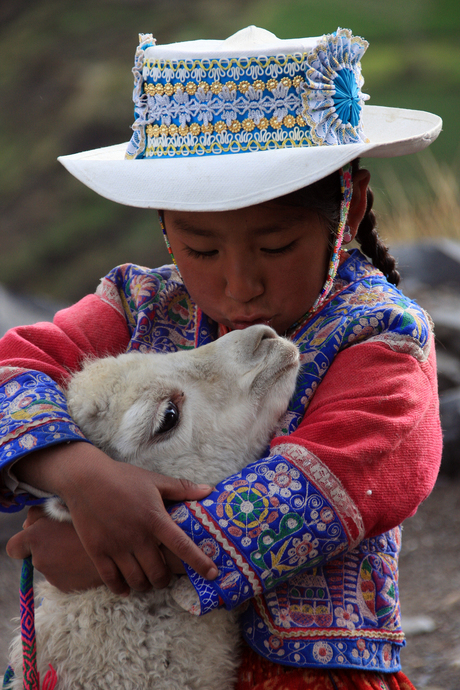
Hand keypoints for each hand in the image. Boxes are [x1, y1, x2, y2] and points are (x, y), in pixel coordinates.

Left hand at [7, 506, 103, 591]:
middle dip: (47, 546)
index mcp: (36, 537)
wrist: (117, 553)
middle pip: (35, 553)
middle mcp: (39, 559)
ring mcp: (52, 576)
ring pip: (50, 564)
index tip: (37, 537)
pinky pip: (63, 575)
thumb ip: (41, 513)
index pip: (14, 547)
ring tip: (82, 547)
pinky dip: (72, 569)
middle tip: (67, 537)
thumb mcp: (66, 508)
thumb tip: (27, 524)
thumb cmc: (92, 523)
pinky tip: (87, 559)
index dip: (23, 543)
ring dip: (61, 556)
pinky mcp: (65, 588)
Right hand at [14, 443, 216, 595]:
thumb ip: (182, 489)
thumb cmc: (124, 478)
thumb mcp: (155, 481)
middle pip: (158, 572)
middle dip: (166, 579)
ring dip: (147, 584)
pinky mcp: (98, 551)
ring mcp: (117, 546)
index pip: (182, 546)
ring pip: (137, 580)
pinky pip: (112, 580)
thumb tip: (209, 490)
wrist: (86, 479)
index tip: (213, 573)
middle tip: (166, 576)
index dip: (199, 562)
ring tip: (149, 580)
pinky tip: (127, 587)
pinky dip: (122, 588)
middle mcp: (138, 537)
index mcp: (155, 519)